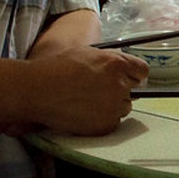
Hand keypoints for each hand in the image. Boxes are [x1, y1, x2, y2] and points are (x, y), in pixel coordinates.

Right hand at [24, 46, 148, 135]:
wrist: (36, 91)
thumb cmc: (56, 69)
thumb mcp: (87, 53)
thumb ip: (110, 59)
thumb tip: (124, 66)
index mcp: (117, 63)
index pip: (142, 71)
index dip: (133, 75)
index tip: (128, 79)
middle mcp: (120, 85)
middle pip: (132, 91)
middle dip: (119, 91)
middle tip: (98, 92)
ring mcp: (113, 106)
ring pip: (124, 108)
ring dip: (112, 106)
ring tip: (88, 103)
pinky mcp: (106, 124)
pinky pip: (113, 123)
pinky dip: (102, 120)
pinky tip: (85, 114)